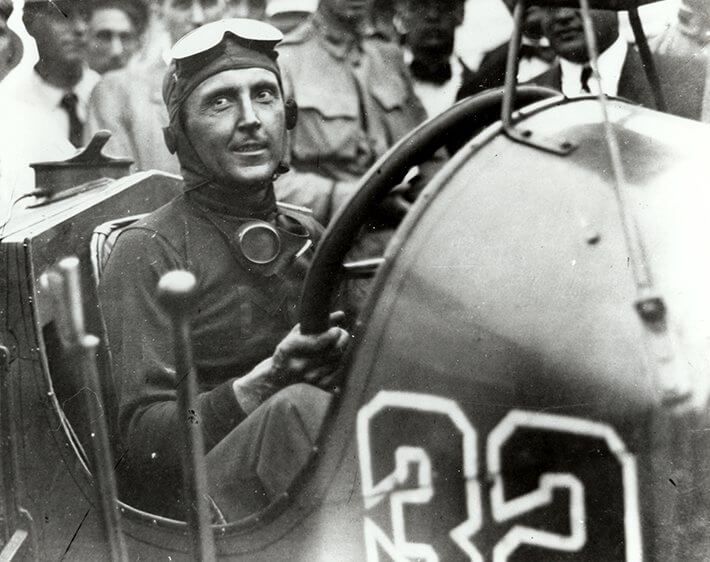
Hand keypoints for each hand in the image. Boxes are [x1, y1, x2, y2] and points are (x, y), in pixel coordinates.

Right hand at [233, 312, 349, 412]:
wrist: (276, 376)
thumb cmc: (288, 350)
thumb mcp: (296, 333)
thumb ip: (317, 322)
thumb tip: (342, 314)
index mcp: (290, 348)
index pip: (319, 342)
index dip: (332, 335)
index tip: (337, 329)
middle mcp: (300, 365)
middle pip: (332, 352)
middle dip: (342, 340)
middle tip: (342, 333)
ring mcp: (308, 377)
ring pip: (336, 362)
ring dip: (342, 350)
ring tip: (340, 342)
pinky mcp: (316, 385)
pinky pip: (336, 374)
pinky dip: (340, 364)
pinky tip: (336, 358)